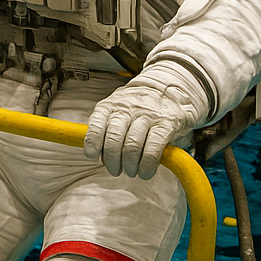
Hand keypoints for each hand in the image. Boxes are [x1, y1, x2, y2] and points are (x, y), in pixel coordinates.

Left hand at [84, 61, 199, 178]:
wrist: (168, 88)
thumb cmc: (136, 107)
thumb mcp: (116, 108)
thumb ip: (104, 125)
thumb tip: (93, 151)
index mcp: (111, 105)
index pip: (97, 124)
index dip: (93, 143)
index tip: (93, 156)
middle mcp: (128, 108)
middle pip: (114, 138)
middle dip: (112, 161)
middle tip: (115, 170)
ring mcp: (148, 115)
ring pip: (132, 146)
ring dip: (129, 165)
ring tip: (131, 171)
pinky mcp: (166, 124)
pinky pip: (152, 149)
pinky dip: (147, 166)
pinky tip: (145, 172)